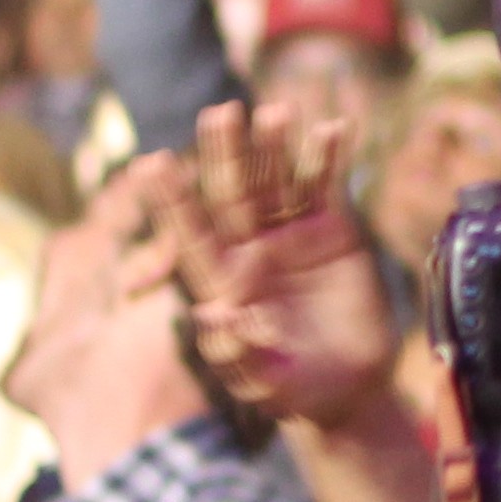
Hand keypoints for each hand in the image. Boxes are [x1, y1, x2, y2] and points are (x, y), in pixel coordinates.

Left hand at [158, 104, 398, 438]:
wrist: (351, 389)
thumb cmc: (296, 391)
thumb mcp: (263, 383)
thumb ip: (236, 353)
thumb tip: (212, 313)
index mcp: (223, 282)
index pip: (192, 234)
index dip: (172, 201)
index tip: (150, 164)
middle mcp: (251, 250)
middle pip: (233, 194)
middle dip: (225, 154)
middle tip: (220, 113)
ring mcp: (291, 236)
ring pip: (277, 181)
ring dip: (275, 146)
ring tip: (276, 110)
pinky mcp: (333, 232)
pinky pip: (327, 187)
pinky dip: (328, 158)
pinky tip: (332, 128)